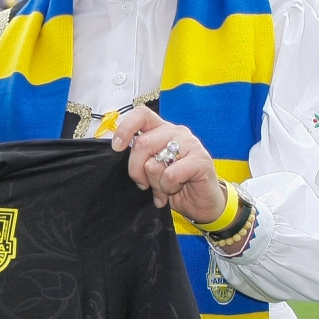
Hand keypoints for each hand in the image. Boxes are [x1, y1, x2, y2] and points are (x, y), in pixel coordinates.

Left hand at [109, 106, 226, 223]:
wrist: (201, 203)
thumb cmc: (175, 185)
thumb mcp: (150, 171)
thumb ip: (139, 159)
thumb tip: (122, 152)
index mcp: (162, 130)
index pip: (141, 115)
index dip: (125, 129)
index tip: (117, 148)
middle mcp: (176, 132)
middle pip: (142, 143)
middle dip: (136, 170)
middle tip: (143, 184)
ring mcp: (190, 144)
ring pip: (155, 162)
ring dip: (155, 183)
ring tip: (164, 188)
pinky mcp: (201, 161)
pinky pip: (170, 175)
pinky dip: (168, 187)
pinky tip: (175, 189)